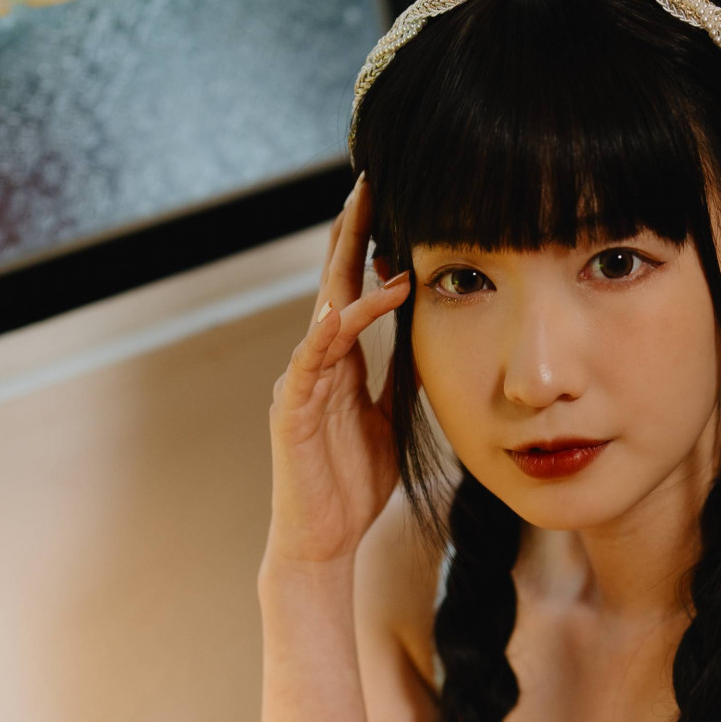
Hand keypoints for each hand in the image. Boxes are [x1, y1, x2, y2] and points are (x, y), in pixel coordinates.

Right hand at [266, 175, 410, 566]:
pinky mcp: (292, 409)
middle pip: (332, 283)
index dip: (368, 246)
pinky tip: (349, 303)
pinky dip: (333, 328)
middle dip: (349, 233)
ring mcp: (300, 382)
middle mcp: (315, 362)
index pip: (353, 290)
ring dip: (343, 265)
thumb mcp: (389, 420)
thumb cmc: (353, 483)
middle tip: (366, 181)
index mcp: (340, 363)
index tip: (388, 201)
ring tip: (361, 221)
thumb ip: (398, 379)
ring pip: (322, 310)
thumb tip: (428, 343)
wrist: (323, 540)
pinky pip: (313, 358)